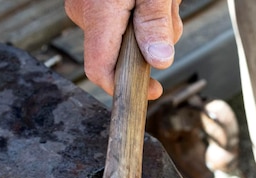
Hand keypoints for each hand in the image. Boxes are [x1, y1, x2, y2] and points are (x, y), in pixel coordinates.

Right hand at [65, 0, 182, 98]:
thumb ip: (155, 23)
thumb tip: (160, 60)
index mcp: (99, 15)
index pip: (100, 70)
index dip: (125, 88)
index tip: (153, 90)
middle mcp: (86, 13)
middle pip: (122, 52)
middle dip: (153, 42)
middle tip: (169, 12)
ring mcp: (88, 7)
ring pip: (127, 36)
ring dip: (154, 24)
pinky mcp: (95, 2)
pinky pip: (122, 20)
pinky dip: (143, 13)